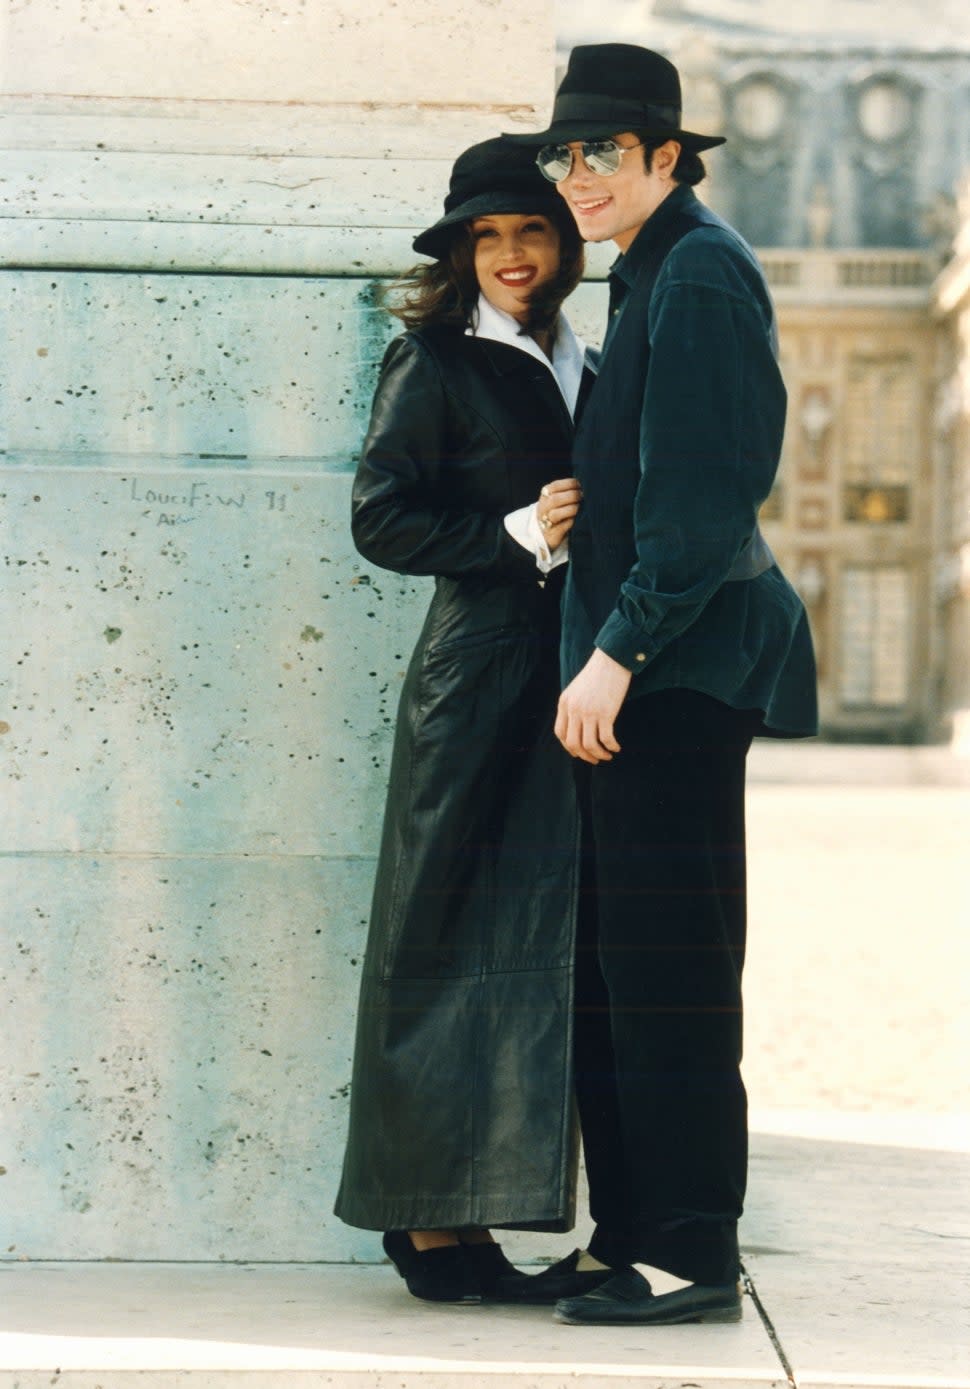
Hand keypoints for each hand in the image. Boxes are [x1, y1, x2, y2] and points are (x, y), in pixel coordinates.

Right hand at [536, 477, 581, 550]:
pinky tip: (578, 519)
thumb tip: (585, 486)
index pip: (555, 486)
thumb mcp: (559, 498)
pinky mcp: (552, 535)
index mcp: (545, 495)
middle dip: (572, 496)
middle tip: (583, 496)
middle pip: (555, 500)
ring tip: (580, 507)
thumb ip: (568, 491)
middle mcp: (543, 508)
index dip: (569, 484)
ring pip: (555, 514)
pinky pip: (561, 527)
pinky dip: (571, 522)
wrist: (547, 532)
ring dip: (571, 509)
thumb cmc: (559, 511)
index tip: (580, 485)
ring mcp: (546, 522)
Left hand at [555, 648, 631, 762]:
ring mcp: (589, 712)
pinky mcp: (605, 713)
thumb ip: (573, 706)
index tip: (578, 752)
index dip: (569, 747)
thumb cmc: (596, 674)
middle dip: (584, 755)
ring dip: (598, 755)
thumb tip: (578, 727)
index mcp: (564, 703)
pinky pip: (606, 738)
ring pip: (589, 745)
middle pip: (573, 743)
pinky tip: (616, 748)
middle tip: (594, 759)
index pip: (560, 733)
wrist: (611, 660)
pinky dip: (611, 747)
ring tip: (607, 756)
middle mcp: (574, 709)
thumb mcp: (576, 689)